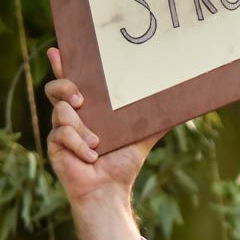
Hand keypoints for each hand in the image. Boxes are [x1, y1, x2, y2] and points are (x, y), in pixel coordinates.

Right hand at [43, 46, 167, 239]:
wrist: (110, 189)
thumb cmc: (123, 163)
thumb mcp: (142, 135)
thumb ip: (156, 119)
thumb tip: (184, 104)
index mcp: (88, 108)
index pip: (72, 81)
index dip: (62, 65)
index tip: (57, 50)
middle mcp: (71, 116)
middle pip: (55, 89)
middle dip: (65, 87)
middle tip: (82, 99)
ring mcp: (60, 129)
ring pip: (61, 112)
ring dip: (82, 129)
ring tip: (98, 144)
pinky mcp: (54, 145)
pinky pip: (61, 134)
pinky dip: (78, 144)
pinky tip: (90, 157)